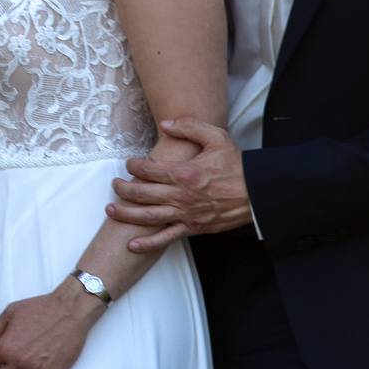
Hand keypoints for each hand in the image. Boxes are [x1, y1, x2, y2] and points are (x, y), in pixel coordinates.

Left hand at [106, 116, 252, 250]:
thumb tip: (165, 123)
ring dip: (126, 214)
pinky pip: (166, 238)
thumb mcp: (216, 137)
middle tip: (114, 185)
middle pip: (142, 193)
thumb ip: (189, 127)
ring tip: (110, 210)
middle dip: (123, 189)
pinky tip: (132, 245)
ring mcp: (186, 213)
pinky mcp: (193, 228)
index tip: (129, 163)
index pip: (149, 169)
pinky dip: (148, 243)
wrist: (258, 192)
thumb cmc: (237, 164)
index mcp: (184, 172)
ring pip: (148, 216)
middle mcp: (181, 194)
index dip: (134, 165)